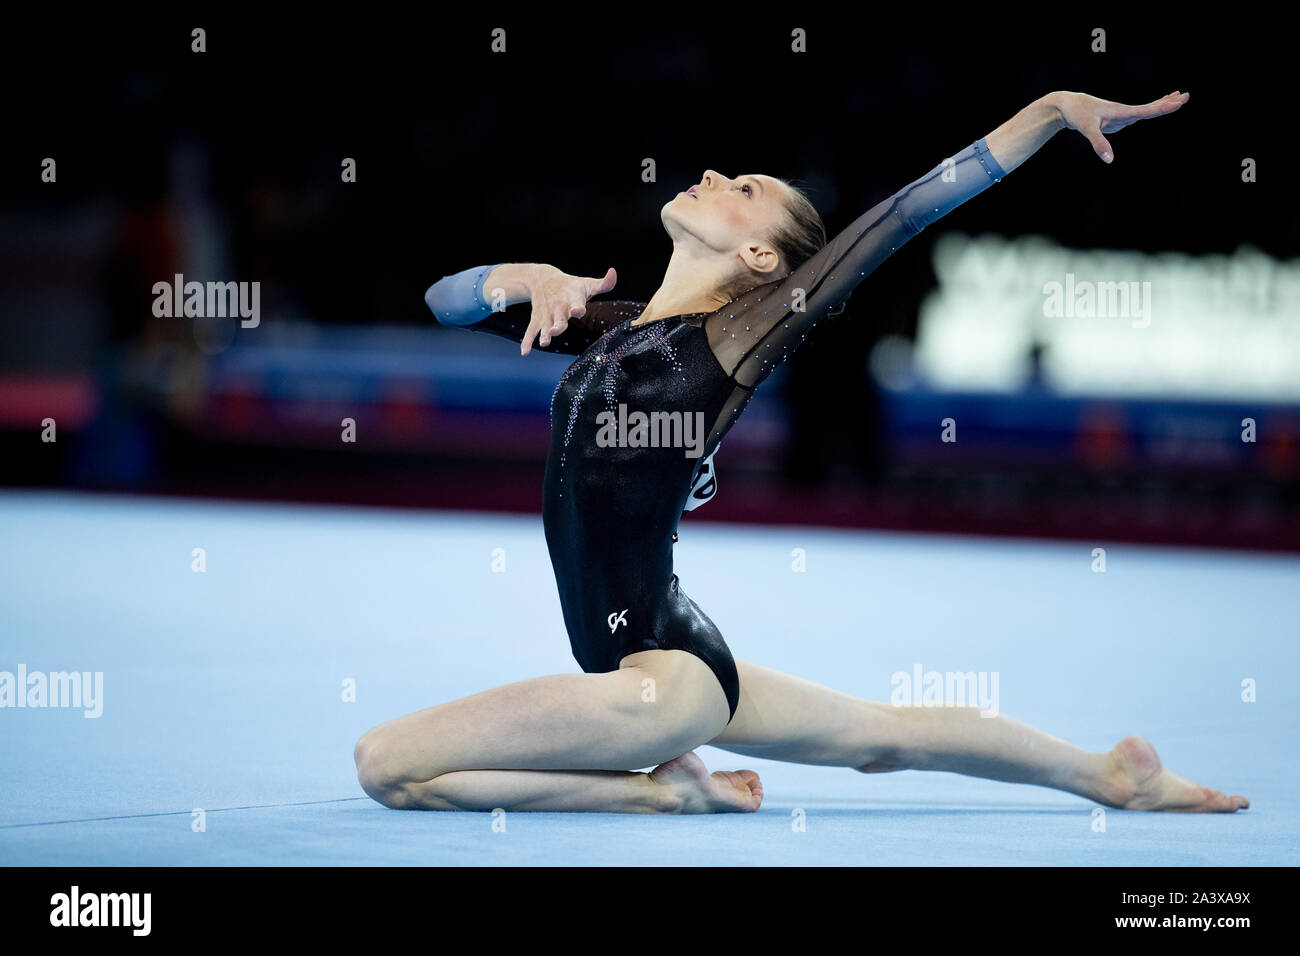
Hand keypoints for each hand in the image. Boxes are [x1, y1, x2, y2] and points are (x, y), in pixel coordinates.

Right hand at [520, 265, 617, 354]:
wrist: (542, 278)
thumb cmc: (571, 285)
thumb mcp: (587, 283)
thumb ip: (604, 283)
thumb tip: (613, 272)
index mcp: (572, 299)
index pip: (576, 304)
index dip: (577, 308)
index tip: (577, 311)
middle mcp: (558, 307)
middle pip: (559, 318)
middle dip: (558, 325)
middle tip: (556, 331)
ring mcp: (546, 314)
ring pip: (545, 325)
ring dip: (544, 334)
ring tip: (544, 343)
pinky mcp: (537, 318)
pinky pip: (531, 330)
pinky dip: (527, 341)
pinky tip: (525, 352)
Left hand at [1054, 90, 1188, 163]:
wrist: (1067, 106)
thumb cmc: (1078, 114)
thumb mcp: (1087, 129)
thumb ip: (1099, 144)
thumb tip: (1110, 160)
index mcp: (1121, 111)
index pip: (1146, 110)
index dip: (1163, 107)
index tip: (1179, 100)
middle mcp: (1124, 112)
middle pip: (1150, 107)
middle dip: (1167, 103)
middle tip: (1186, 96)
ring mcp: (1121, 115)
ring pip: (1146, 110)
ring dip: (1162, 104)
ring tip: (1178, 98)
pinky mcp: (1117, 120)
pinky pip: (1138, 115)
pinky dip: (1150, 111)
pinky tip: (1155, 109)